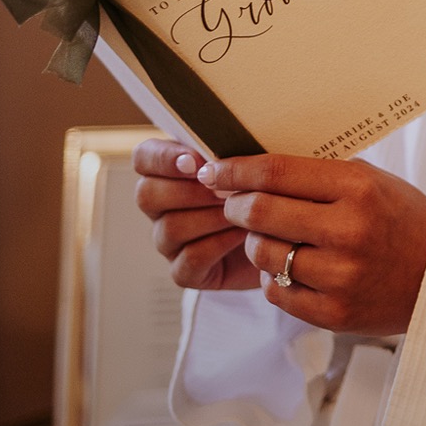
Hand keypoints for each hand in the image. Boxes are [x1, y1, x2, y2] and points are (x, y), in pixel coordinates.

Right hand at [133, 138, 253, 290]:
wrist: (282, 240)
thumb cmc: (262, 194)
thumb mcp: (248, 166)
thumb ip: (230, 153)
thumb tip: (220, 153)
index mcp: (167, 174)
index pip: (143, 158)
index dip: (162, 158)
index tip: (195, 161)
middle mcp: (160, 209)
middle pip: (147, 194)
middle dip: (190, 190)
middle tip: (226, 189)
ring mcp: (169, 243)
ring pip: (171, 227)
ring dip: (210, 216)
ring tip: (243, 209)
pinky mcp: (185, 272)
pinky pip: (190, 258)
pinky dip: (219, 244)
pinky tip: (243, 234)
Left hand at [195, 154, 425, 336]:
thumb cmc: (399, 219)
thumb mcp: (369, 181)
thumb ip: (316, 175)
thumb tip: (251, 168)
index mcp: (357, 188)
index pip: (276, 173)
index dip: (235, 171)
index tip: (214, 170)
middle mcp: (348, 231)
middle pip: (259, 212)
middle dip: (235, 206)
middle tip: (233, 204)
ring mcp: (340, 275)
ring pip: (262, 254)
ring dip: (255, 243)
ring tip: (270, 237)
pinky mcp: (333, 312)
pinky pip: (275, 291)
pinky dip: (274, 277)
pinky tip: (292, 267)